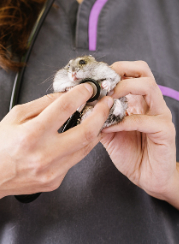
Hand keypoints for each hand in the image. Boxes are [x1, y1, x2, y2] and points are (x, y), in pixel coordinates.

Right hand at [0, 83, 112, 209]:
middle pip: (86, 131)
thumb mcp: (16, 116)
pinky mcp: (56, 181)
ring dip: (96, 130)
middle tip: (106, 103)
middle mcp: (44, 154)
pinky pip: (75, 159)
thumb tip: (66, 95)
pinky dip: (81, 145)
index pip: (65, 108)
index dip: (81, 94)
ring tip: (98, 118)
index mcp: (31, 134)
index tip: (89, 89)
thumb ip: (43, 103)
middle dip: (101, 114)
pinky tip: (80, 136)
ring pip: (86, 147)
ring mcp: (52, 171)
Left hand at [101, 61, 178, 207]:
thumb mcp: (109, 132)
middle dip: (120, 71)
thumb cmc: (129, 153)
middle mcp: (152, 103)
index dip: (113, 69)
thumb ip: (100, 118)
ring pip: (148, 87)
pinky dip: (124, 122)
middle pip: (143, 71)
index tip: (94, 78)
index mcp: (139, 100)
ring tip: (107, 100)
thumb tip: (82, 105)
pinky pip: (145, 120)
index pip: (132, 72)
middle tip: (103, 83)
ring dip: (124, 89)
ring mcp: (160, 115)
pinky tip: (110, 128)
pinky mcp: (165, 131)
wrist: (147, 177)